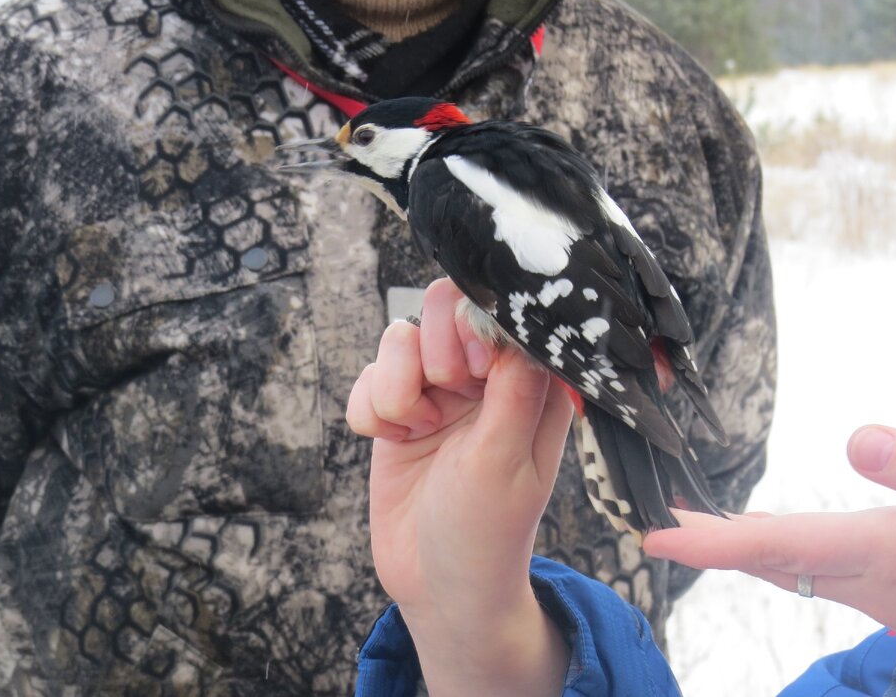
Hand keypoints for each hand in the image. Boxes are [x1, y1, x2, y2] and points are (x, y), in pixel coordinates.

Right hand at [347, 278, 572, 696]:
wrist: (439, 588)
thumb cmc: (488, 533)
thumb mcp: (507, 461)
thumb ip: (511, 387)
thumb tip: (510, 324)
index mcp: (528, 382)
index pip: (499, 311)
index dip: (473, 328)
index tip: (470, 374)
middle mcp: (485, 378)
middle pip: (442, 308)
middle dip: (430, 353)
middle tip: (440, 404)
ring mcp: (438, 392)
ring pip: (399, 338)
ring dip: (394, 386)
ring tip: (414, 430)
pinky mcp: (397, 411)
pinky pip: (366, 376)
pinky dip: (370, 409)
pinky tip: (393, 442)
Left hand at [643, 425, 895, 677]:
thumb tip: (858, 439)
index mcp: (894, 552)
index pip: (781, 545)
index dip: (714, 542)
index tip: (657, 534)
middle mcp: (880, 583)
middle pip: (775, 562)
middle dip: (714, 545)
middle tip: (659, 524)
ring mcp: (891, 600)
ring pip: (800, 572)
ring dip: (746, 550)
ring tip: (704, 527)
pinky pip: (828, 578)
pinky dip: (788, 557)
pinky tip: (781, 542)